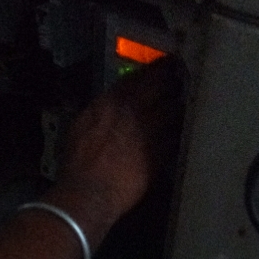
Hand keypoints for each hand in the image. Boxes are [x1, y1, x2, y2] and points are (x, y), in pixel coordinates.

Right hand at [55, 55, 184, 222]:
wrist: (87, 192)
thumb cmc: (77, 163)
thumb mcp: (81, 125)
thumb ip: (100, 110)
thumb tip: (109, 103)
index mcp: (110, 102)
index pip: (140, 76)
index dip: (156, 69)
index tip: (165, 66)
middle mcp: (132, 111)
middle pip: (162, 87)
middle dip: (173, 81)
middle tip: (180, 79)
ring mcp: (149, 132)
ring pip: (173, 109)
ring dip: (178, 106)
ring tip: (182, 105)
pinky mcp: (159, 154)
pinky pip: (176, 136)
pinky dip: (178, 132)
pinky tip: (180, 132)